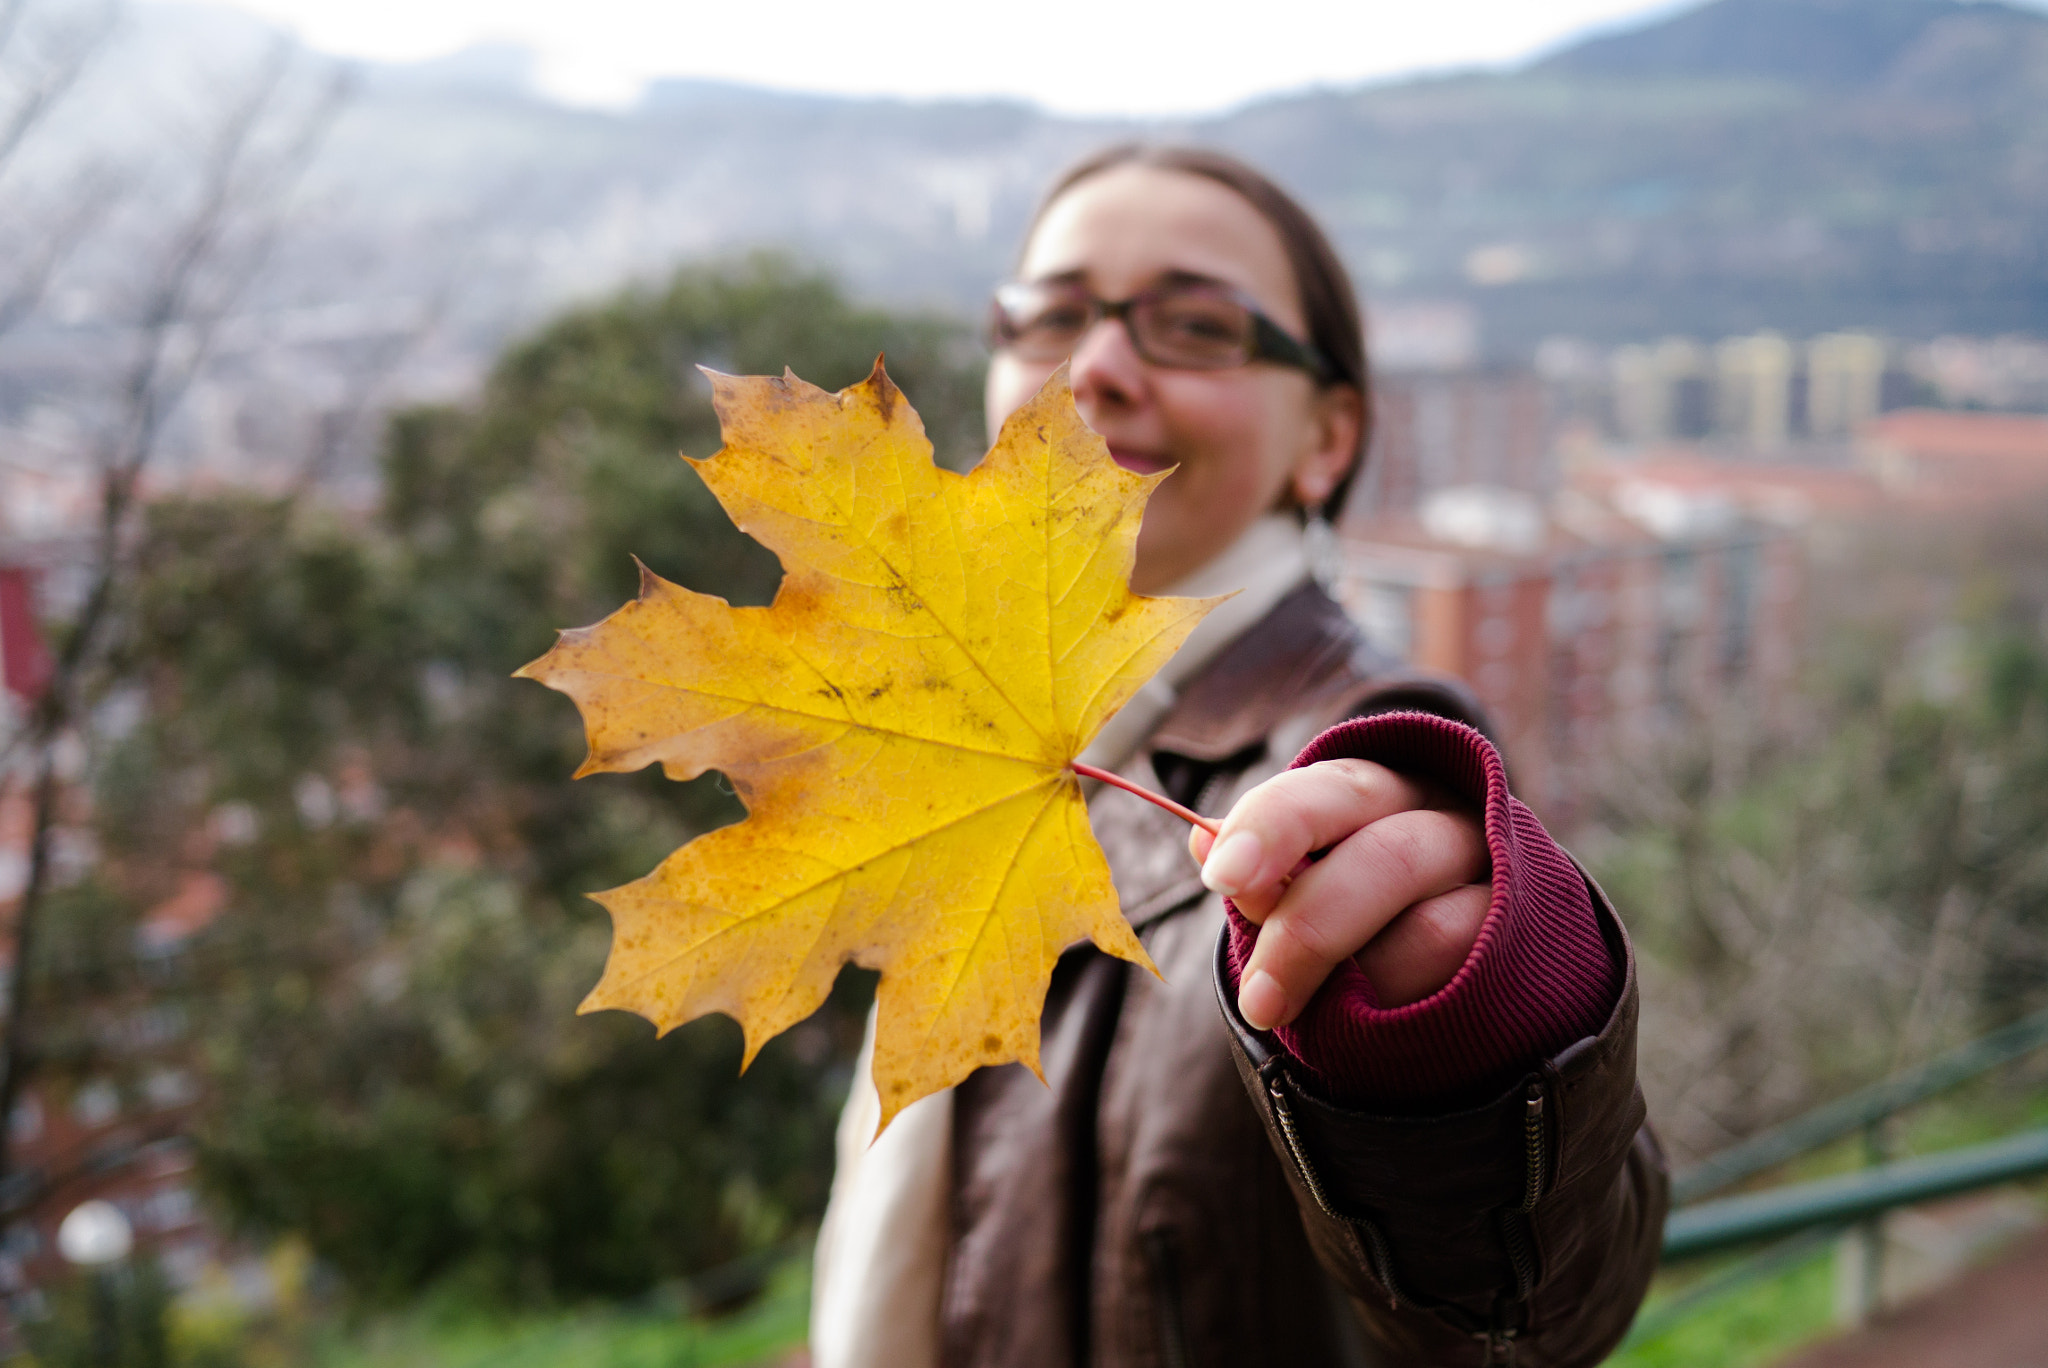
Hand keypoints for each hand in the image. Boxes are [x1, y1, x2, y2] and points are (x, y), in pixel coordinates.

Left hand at [1188, 759, 1491, 1030]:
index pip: (1328, 790)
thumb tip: (1201, 839)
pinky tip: (1386, 1016)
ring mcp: (1497, 879)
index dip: (1272, 826)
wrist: (1463, 972)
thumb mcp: (1304, 888)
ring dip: (1365, 985)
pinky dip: (1411, 1004)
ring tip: (1332, 1013)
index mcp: (1377, 792)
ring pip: (1429, 929)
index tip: (1220, 875)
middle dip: (1310, 933)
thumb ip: (1264, 875)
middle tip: (1260, 999)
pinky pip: (1467, 980)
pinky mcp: (1528, 941)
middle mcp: (1447, 818)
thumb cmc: (1358, 915)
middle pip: (1384, 857)